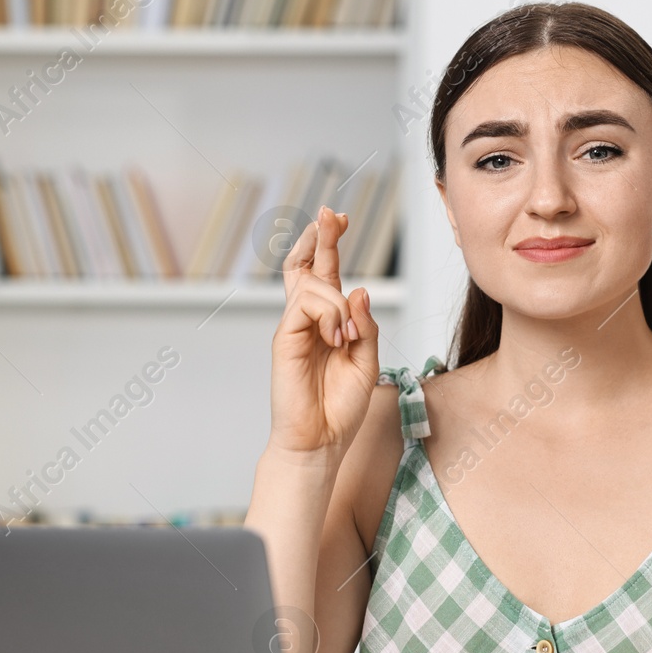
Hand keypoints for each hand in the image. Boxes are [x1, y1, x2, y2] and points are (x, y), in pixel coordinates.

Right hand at [267, 205, 380, 455]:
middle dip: (320, 235)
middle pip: (307, 264)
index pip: (325, 272)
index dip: (329, 243)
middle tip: (332, 212)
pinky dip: (329, 316)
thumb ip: (366, 326)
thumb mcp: (367, 361)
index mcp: (328, 321)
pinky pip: (307, 305)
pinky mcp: (284, 338)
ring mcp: (294, 327)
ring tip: (345, 340)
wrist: (319, 440)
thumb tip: (359, 289)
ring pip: (315, 285)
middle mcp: (308, 319)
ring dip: (339, 305)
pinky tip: (336, 340)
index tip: (340, 218)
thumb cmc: (340, 406)